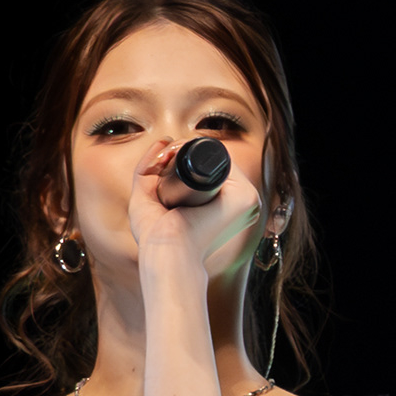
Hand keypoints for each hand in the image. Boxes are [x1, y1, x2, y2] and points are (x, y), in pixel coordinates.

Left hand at [125, 138, 266, 280]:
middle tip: (160, 157)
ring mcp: (247, 201)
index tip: (159, 159)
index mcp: (224, 208)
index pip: (207, 171)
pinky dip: (203, 149)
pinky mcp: (246, 198)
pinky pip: (226, 160)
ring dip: (189, 147)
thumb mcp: (148, 198)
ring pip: (219, 157)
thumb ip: (149, 172)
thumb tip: (163, 142)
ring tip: (165, 158)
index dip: (182, 157)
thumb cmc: (156, 236)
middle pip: (213, 162)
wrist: (166, 253)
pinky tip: (178, 152)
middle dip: (184, 150)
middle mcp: (241, 204)